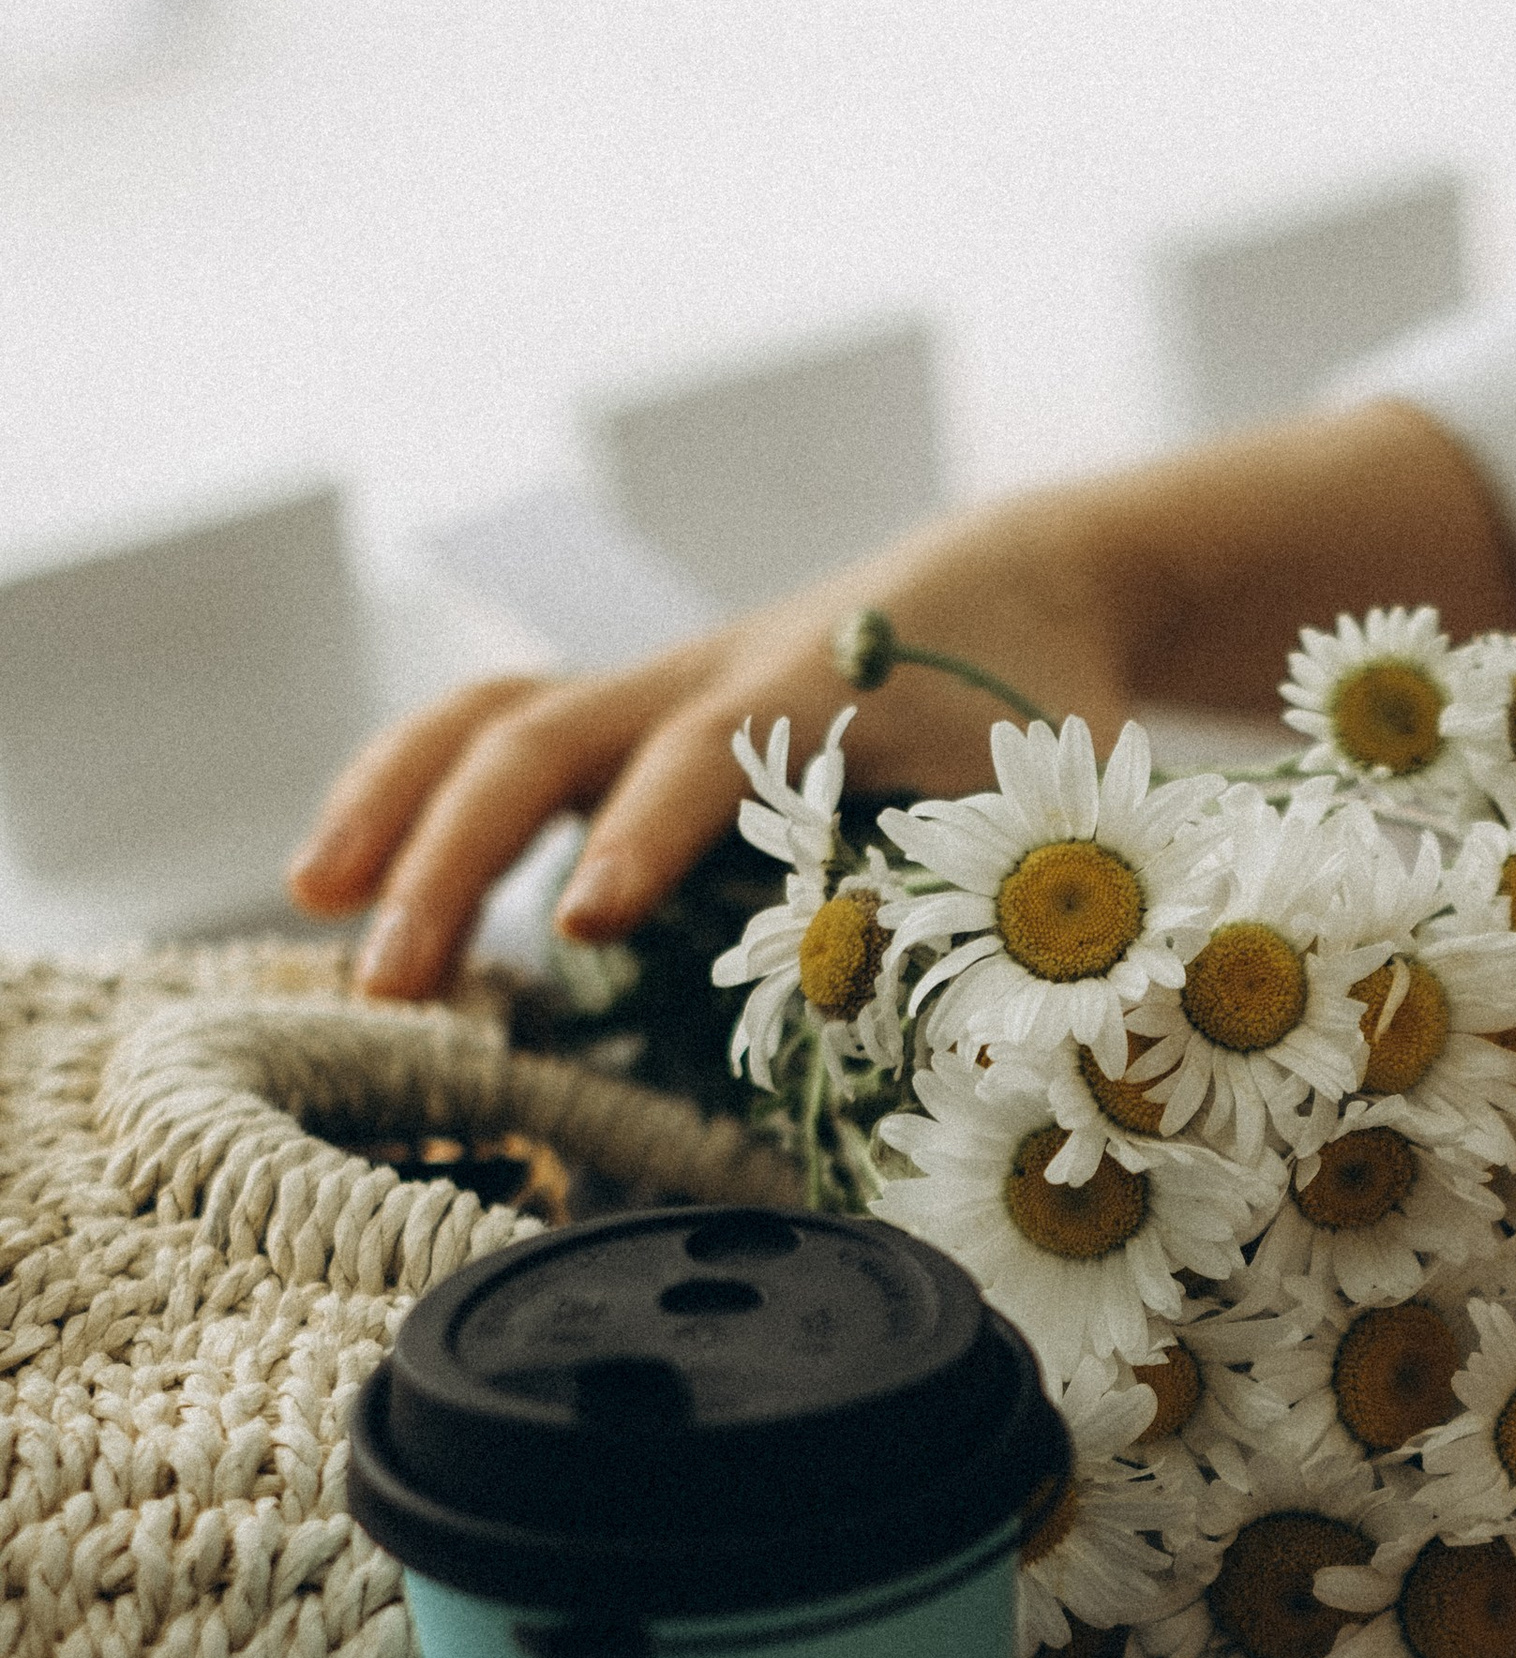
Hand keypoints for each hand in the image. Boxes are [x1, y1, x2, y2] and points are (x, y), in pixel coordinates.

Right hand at [290, 510, 1133, 1003]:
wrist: (1020, 582)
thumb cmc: (1039, 709)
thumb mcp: (1054, 809)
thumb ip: (1006, 918)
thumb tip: (988, 1075)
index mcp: (822, 690)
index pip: (710, 754)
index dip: (646, 833)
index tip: (585, 918)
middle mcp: (712, 674)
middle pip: (548, 734)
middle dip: (459, 854)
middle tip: (397, 984)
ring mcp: (659, 688)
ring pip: (493, 716)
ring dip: (397, 806)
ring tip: (319, 909)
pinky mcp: (636, 715)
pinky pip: (502, 735)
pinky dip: (419, 798)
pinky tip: (359, 888)